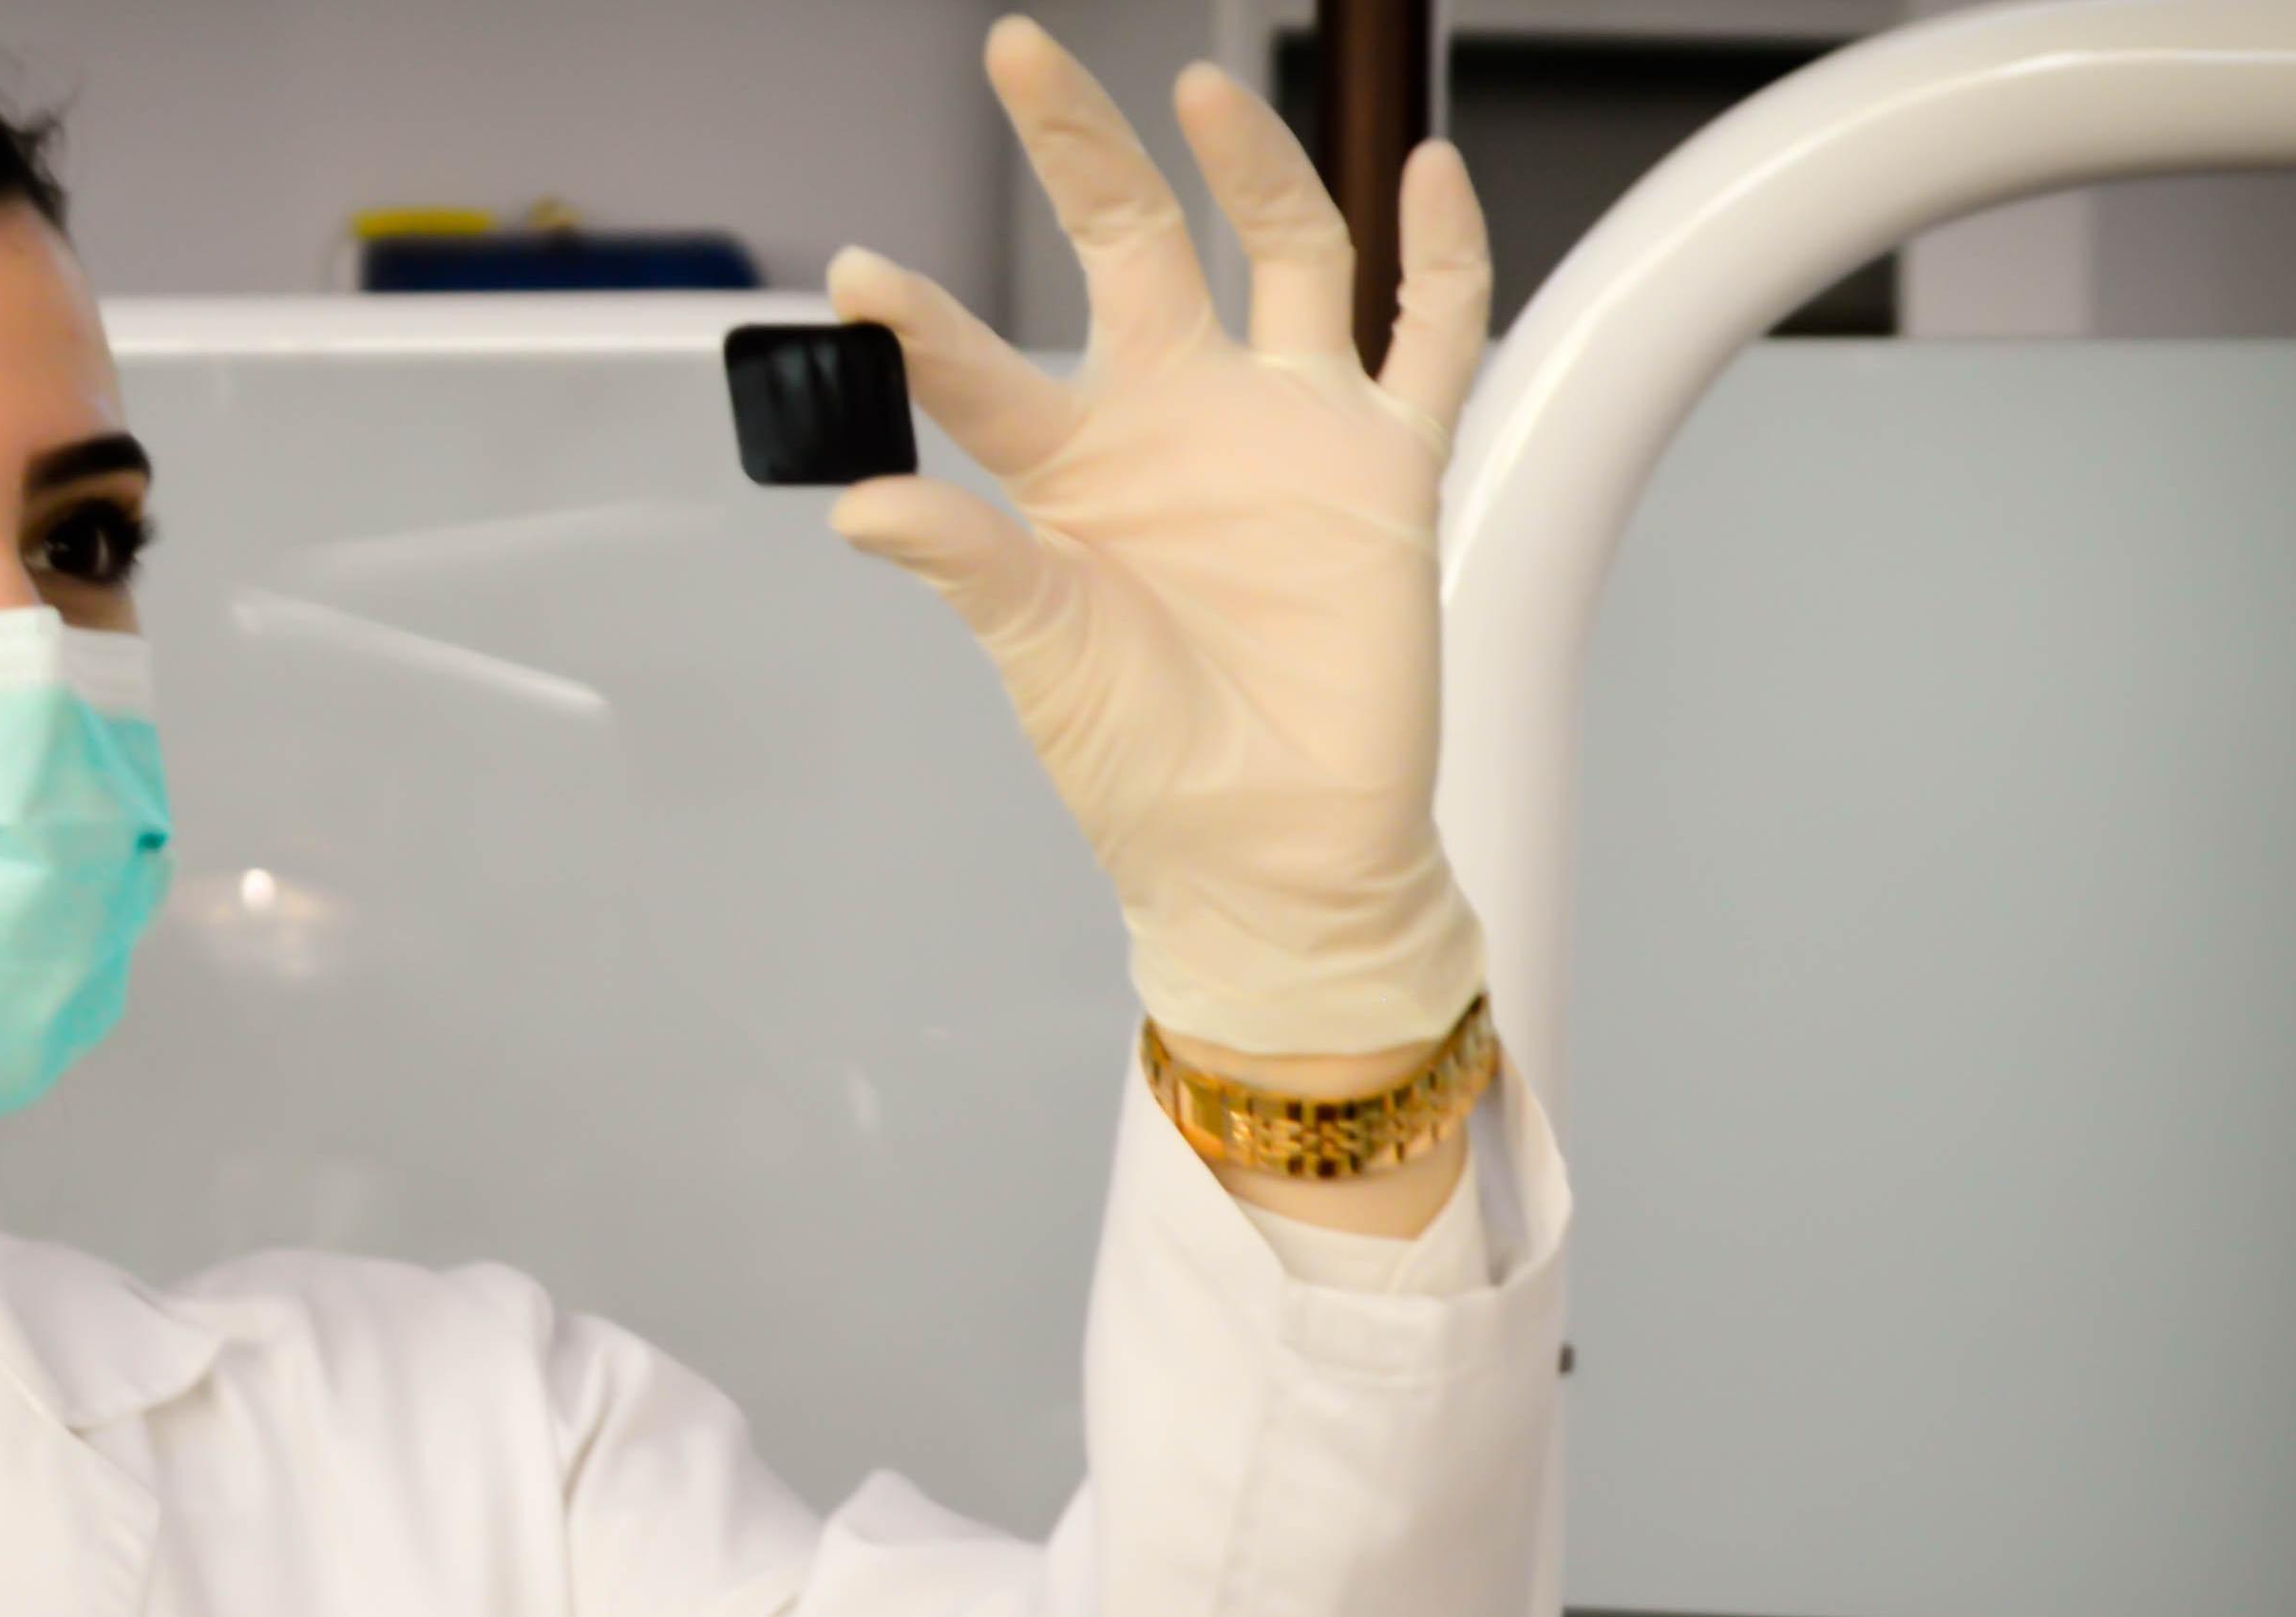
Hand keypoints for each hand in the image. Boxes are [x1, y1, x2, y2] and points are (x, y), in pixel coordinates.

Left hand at [830, 18, 1494, 1058]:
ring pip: (1282, 253)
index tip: (852, 275)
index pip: (982, 367)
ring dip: (1251, 168)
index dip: (920, 320)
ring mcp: (1288, 430)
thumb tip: (858, 502)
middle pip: (1133, 244)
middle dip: (1083, 150)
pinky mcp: (1388, 466)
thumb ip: (969, 561)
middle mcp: (1179, 421)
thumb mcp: (1042, 657)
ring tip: (1200, 93)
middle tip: (1019, 53)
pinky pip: (1428, 335)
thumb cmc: (1145, 766)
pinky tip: (1428, 165)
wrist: (1274, 856)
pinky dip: (1443, 251)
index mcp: (1073, 469)